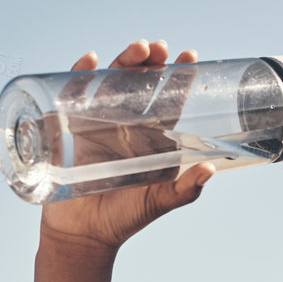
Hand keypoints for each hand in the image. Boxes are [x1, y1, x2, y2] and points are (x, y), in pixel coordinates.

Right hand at [37, 38, 213, 255]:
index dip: (179, 77)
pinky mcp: (72, 128)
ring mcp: (98, 123)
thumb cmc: (126, 217)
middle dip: (151, 62)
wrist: (85, 234)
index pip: (168, 99)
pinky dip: (80, 75)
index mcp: (152, 136)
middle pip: (140, 83)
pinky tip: (91, 61)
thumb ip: (185, 189)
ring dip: (124, 62)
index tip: (190, 56)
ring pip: (111, 82)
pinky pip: (74, 95)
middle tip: (159, 48)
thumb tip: (210, 169)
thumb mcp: (159, 202)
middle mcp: (127, 124)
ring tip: (138, 49)